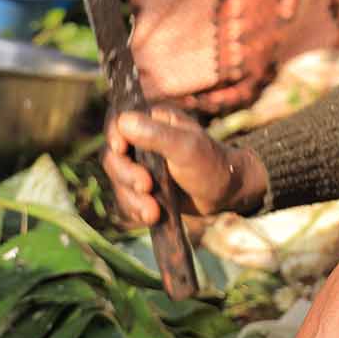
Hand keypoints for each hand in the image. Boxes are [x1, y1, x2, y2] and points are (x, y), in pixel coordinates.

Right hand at [103, 106, 265, 224]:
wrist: (225, 194)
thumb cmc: (210, 163)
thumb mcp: (186, 147)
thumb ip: (157, 135)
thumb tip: (124, 121)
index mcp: (152, 121)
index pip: (118, 122)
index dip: (114, 136)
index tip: (121, 150)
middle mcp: (141, 141)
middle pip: (113, 156)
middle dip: (126, 175)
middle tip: (146, 187)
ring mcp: (140, 166)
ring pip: (117, 182)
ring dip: (132, 199)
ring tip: (153, 212)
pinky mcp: (142, 189)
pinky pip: (125, 200)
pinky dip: (135, 210)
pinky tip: (152, 216)